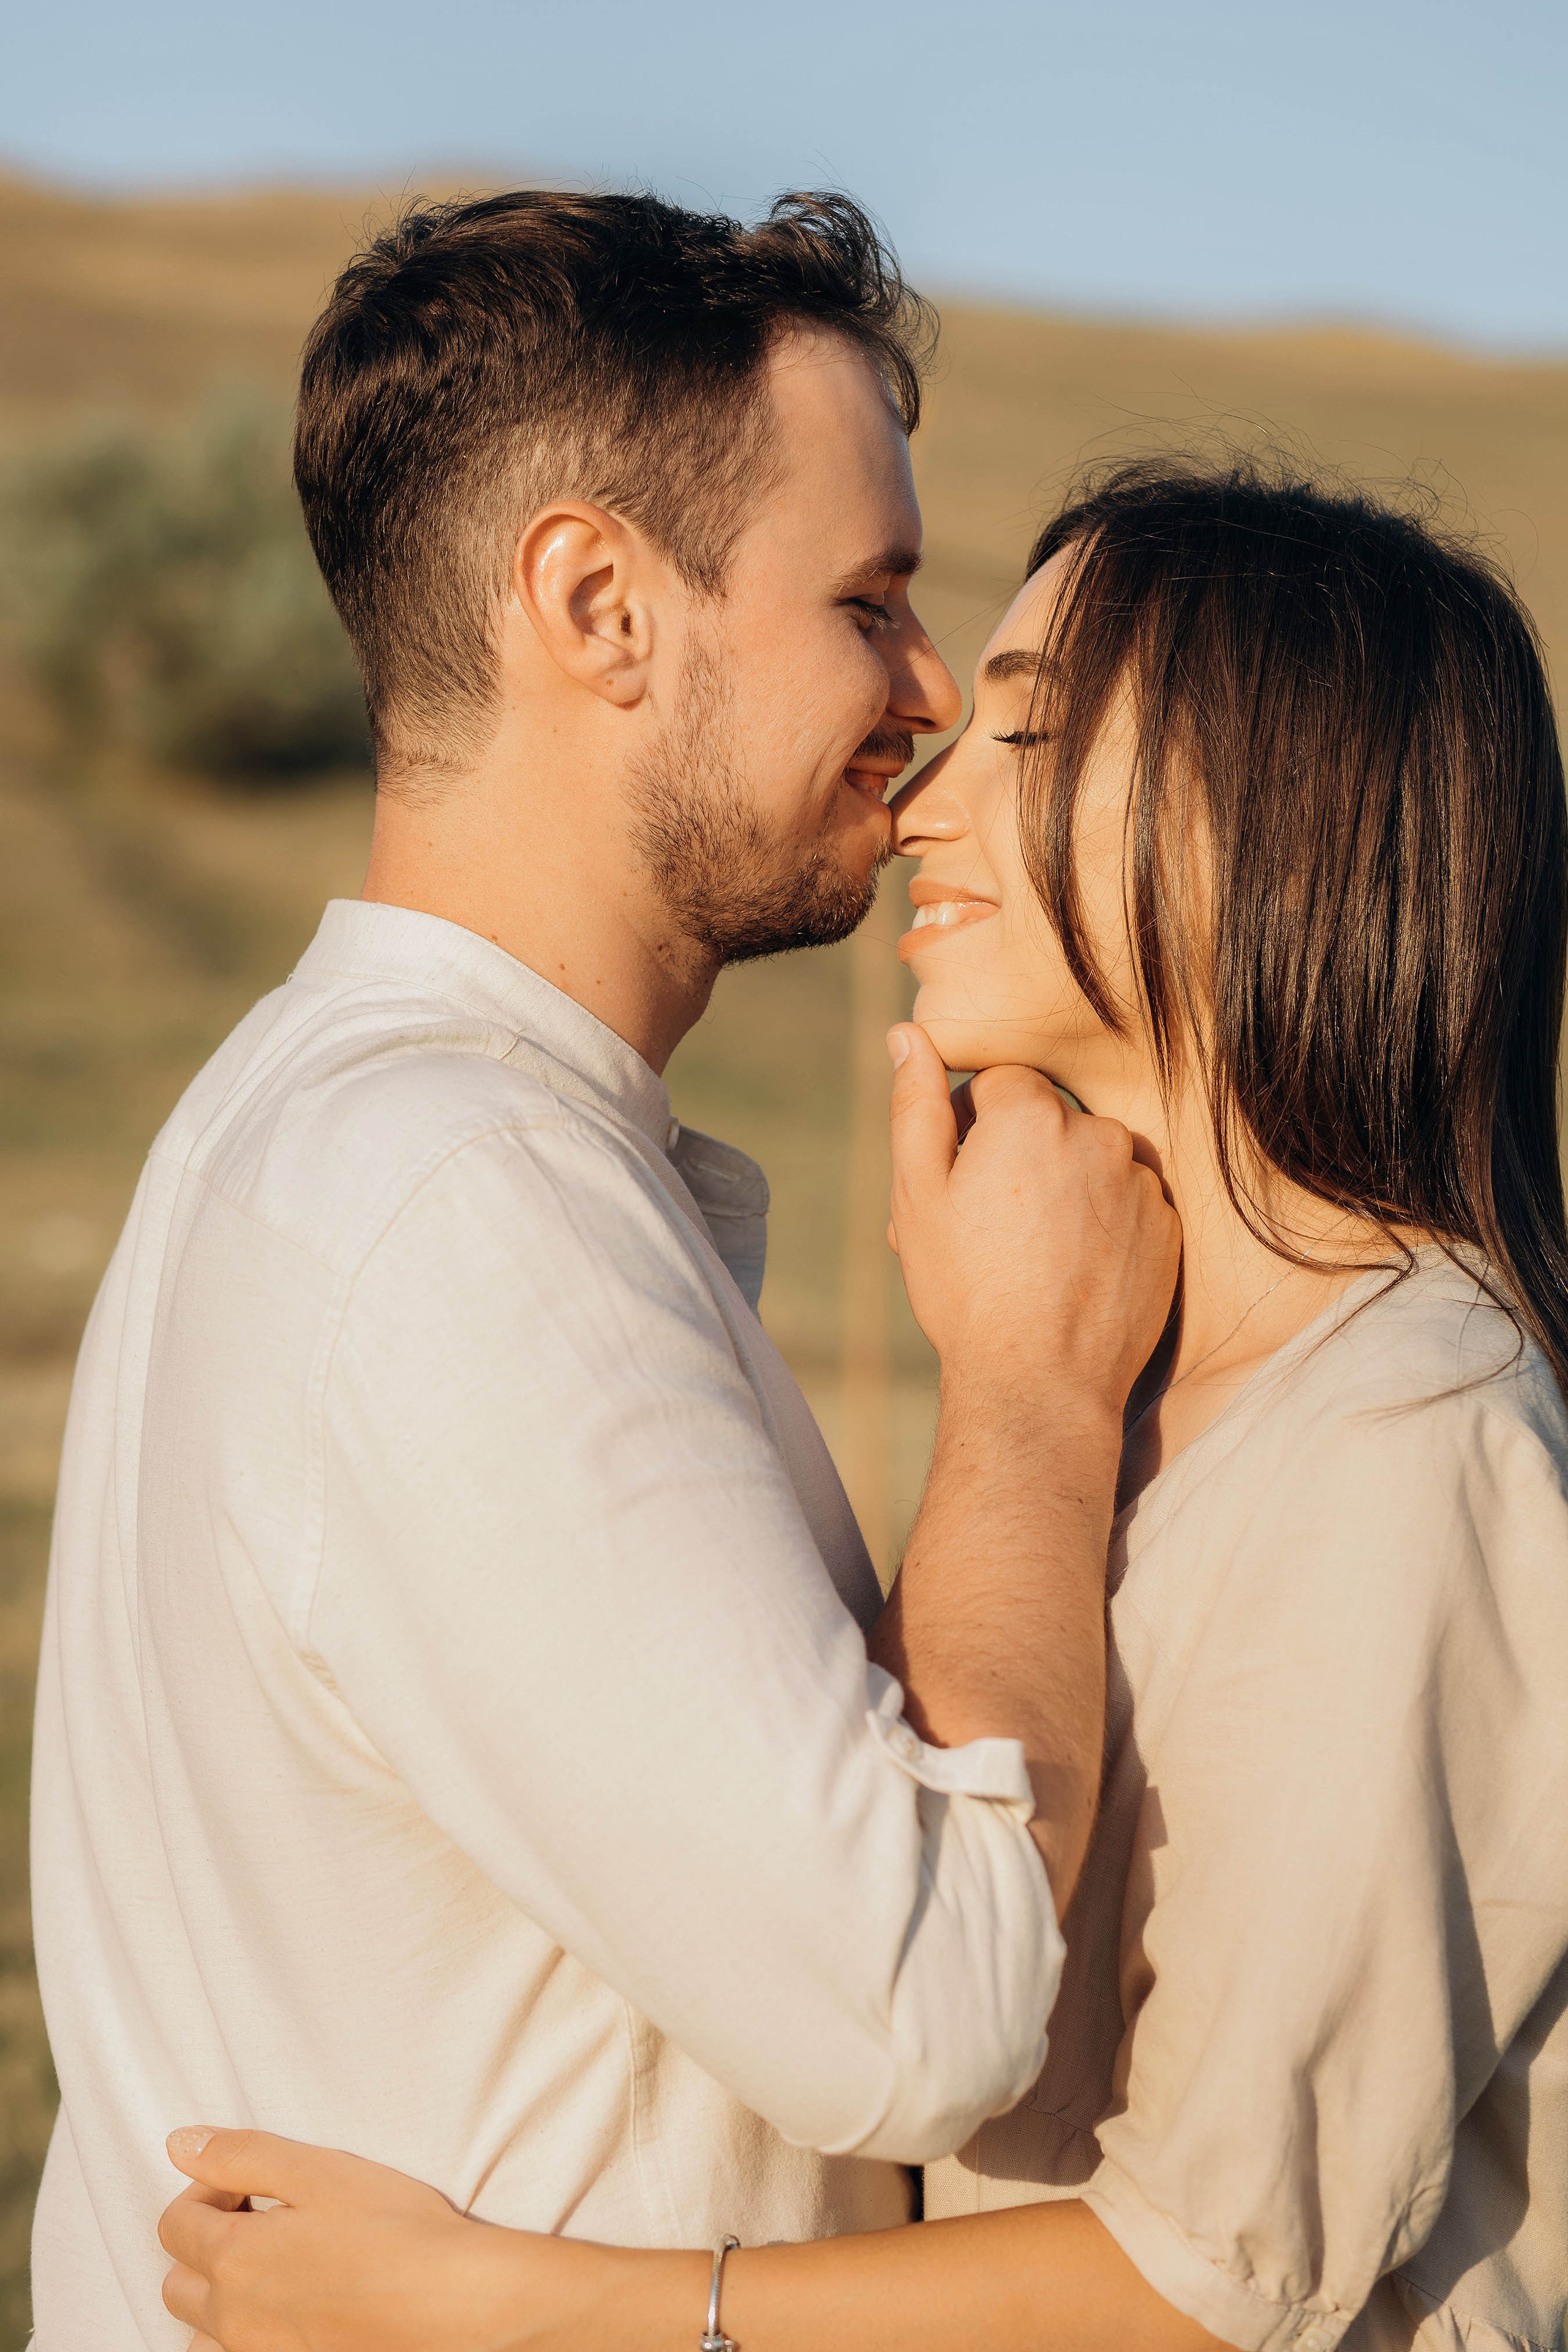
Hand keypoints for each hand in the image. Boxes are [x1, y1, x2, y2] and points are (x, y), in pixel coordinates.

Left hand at [158, 2125, 594, 2351]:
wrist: (456, 2304)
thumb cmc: (398, 2231)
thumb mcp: (321, 2171)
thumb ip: (243, 2155)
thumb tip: (180, 2143)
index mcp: (236, 2259)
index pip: (174, 2224)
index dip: (207, 2192)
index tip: (253, 2186)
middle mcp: (234, 2320)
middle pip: (177, 2283)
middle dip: (207, 2245)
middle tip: (266, 2223)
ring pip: (202, 2335)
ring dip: (220, 2301)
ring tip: (279, 2272)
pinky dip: (245, 2338)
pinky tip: (294, 2311)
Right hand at [885, 1025, 1179, 1421]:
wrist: (1041, 1384)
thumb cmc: (966, 1290)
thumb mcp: (918, 1196)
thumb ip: (915, 1104)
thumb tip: (907, 1034)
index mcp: (1031, 1114)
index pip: (1001, 1084)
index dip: (972, 1129)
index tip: (961, 1183)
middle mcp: (1098, 1134)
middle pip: (1050, 1121)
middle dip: (1020, 1157)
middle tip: (988, 1228)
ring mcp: (1142, 1182)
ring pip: (1092, 1161)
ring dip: (1064, 1188)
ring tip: (1031, 1256)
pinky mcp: (1170, 1227)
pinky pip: (1128, 1202)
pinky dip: (1103, 1223)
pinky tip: (1072, 1271)